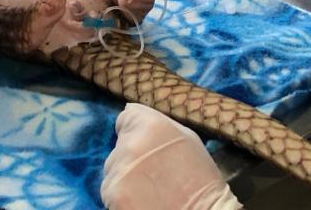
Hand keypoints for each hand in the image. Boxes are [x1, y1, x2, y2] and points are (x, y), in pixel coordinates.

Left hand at [101, 103, 241, 209]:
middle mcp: (131, 143)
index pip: (125, 119)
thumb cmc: (201, 180)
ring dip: (124, 177)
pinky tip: (141, 202)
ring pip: (112, 169)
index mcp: (151, 125)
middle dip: (131, 157)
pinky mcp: (112, 194)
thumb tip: (129, 111)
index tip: (147, 148)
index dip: (134, 132)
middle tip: (154, 174)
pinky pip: (109, 190)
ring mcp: (118, 170)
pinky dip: (120, 197)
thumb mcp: (188, 140)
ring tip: (149, 190)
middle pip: (119, 146)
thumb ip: (158, 124)